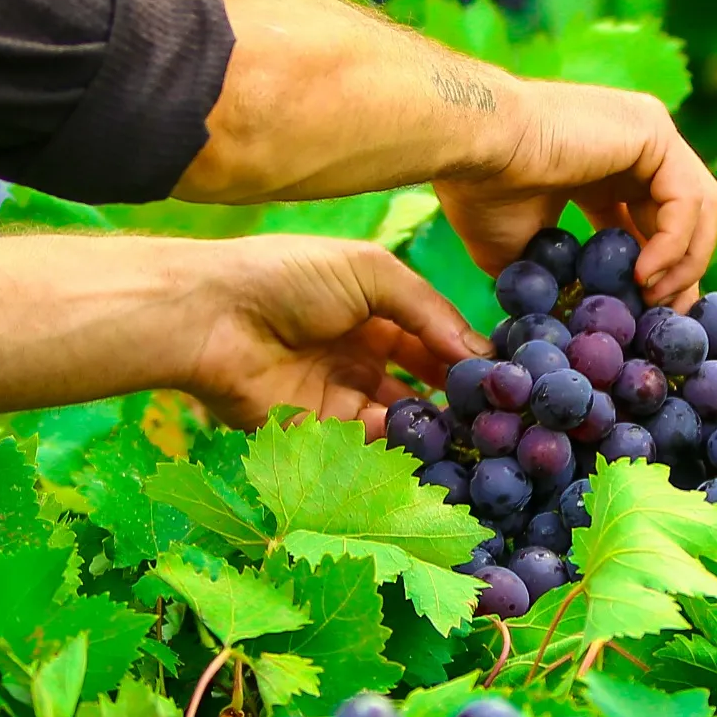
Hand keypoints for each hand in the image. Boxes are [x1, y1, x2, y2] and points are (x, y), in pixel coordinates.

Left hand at [176, 236, 486, 431]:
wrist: (214, 317)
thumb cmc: (289, 278)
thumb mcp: (370, 272)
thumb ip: (428, 310)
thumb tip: (480, 354)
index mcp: (372, 311)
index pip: (431, 339)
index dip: (464, 357)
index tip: (502, 378)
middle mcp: (358, 355)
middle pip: (420, 385)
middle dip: (453, 400)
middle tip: (492, 416)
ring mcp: (338, 396)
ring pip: (398, 420)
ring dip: (431, 426)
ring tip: (468, 433)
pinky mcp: (315, 433)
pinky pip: (365, 444)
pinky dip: (395, 444)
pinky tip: (424, 440)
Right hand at [435, 81, 716, 307]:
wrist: (472, 147)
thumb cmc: (482, 191)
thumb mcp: (520, 250)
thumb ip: (554, 277)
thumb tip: (559, 319)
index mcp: (606, 165)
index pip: (654, 220)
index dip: (660, 270)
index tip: (651, 314)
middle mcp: (635, 142)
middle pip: (687, 215)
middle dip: (683, 271)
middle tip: (666, 318)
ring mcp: (647, 131)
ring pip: (699, 207)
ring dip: (684, 263)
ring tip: (652, 300)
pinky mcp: (652, 131)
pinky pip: (687, 200)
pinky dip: (675, 245)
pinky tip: (643, 276)